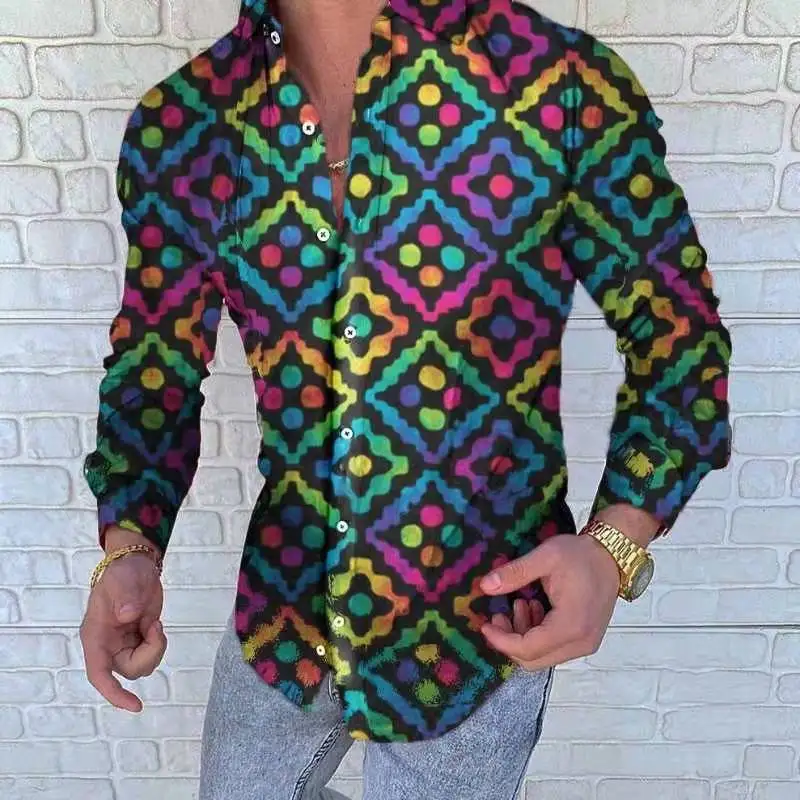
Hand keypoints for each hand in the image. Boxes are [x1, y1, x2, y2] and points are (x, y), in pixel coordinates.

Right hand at [79, 527, 165, 711]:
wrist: (136, 565)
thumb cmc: (124, 572)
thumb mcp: (124, 581)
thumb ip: (125, 597)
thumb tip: (128, 615)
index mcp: (96, 637)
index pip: (99, 673)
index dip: (114, 694)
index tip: (136, 706)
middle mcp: (107, 646)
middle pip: (130, 670)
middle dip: (150, 653)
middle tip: (156, 626)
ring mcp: (123, 645)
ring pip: (143, 665)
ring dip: (156, 648)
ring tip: (154, 622)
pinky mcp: (138, 641)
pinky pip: (151, 654)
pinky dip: (159, 642)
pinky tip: (155, 623)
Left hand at [479, 533, 620, 669]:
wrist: (612, 556)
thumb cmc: (582, 555)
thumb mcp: (545, 557)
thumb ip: (515, 573)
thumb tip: (485, 586)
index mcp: (571, 625)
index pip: (528, 649)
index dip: (501, 641)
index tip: (485, 625)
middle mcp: (581, 642)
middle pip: (534, 660)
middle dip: (510, 641)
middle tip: (499, 615)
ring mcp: (585, 644)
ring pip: (543, 657)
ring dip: (523, 636)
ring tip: (520, 603)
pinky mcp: (586, 640)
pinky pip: (554, 649)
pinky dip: (537, 635)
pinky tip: (535, 609)